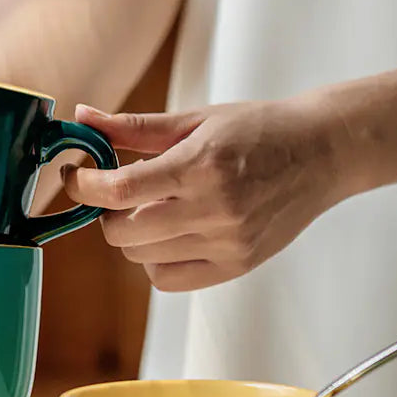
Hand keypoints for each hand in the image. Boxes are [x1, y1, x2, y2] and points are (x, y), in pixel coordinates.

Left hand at [62, 100, 351, 290]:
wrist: (321, 153)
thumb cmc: (257, 131)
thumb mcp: (195, 119)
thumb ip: (133, 126)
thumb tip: (82, 117)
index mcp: (200, 166)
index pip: (120, 190)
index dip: (83, 186)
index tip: (75, 176)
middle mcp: (214, 210)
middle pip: (122, 232)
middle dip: (107, 212)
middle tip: (120, 192)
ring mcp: (226, 243)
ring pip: (140, 257)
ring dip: (132, 235)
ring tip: (155, 209)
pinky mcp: (235, 266)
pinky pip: (168, 279)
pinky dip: (155, 261)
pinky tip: (170, 236)